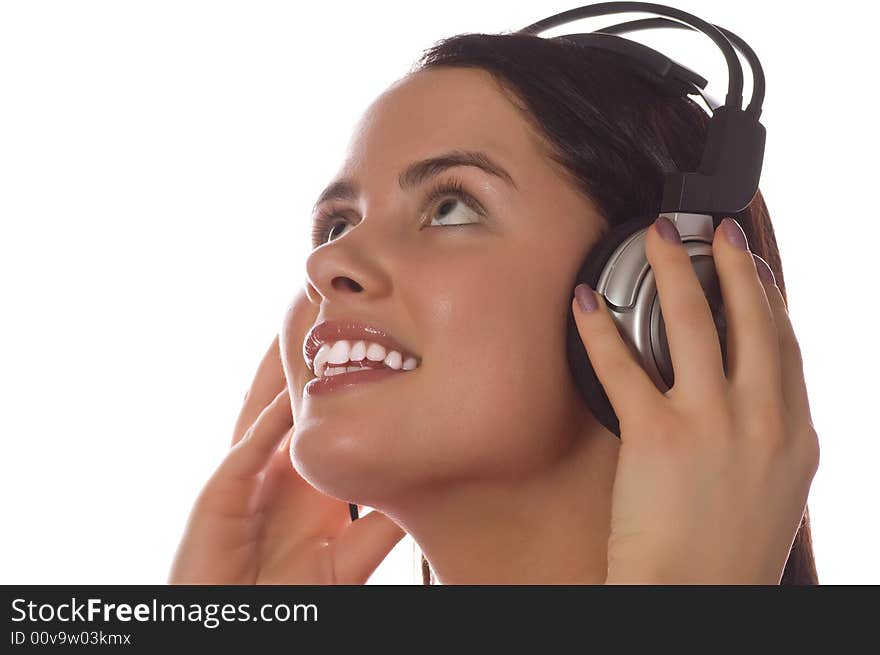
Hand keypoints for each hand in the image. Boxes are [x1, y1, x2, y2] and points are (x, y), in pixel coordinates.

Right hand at [168, 335, 404, 583]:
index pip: (322, 419)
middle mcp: (275, 468)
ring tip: (303, 328)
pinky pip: (248, 448)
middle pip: (290, 402)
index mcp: (304, 478)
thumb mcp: (350, 555)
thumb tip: (426, 491)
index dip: (343, 385)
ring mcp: (247, 474)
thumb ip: (382, 524)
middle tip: (332, 317)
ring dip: (281, 372)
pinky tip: (289, 392)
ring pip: (264, 411)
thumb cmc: (291, 595)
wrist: (244, 626)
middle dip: (306, 362)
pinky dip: (268, 421)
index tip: (374, 350)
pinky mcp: (221, 493)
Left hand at [572, 216, 819, 584]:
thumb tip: (752, 407)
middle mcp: (762, 421)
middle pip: (753, 320)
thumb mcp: (774, 493)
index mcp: (795, 437)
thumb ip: (768, 443)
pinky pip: (623, 366)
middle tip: (720, 231)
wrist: (699, 600)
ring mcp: (712, 425)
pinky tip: (589, 301)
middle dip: (735, 266)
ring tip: (661, 238)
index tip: (754, 271)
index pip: (788, 348)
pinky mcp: (657, 437)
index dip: (770, 299)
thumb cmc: (730, 556)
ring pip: (697, 324)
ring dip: (676, 271)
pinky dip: (601, 328)